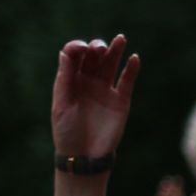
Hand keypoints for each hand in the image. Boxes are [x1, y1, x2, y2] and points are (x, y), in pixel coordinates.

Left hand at [51, 34, 140, 160]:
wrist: (84, 155)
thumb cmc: (67, 132)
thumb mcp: (61, 104)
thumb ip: (65, 79)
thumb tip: (65, 53)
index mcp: (70, 81)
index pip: (75, 56)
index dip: (77, 48)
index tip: (81, 49)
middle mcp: (88, 82)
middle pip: (94, 57)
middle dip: (97, 48)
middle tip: (99, 48)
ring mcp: (105, 90)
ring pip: (112, 64)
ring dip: (115, 50)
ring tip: (120, 39)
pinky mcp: (121, 101)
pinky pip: (127, 81)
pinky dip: (132, 69)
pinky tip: (134, 58)